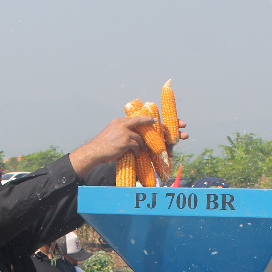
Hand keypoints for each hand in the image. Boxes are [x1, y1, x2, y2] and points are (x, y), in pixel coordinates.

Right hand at [70, 116, 185, 176]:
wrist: (93, 152)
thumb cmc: (102, 147)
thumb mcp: (113, 136)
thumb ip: (124, 133)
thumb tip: (135, 139)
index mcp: (120, 120)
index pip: (138, 118)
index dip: (149, 120)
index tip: (158, 120)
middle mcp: (123, 123)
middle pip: (144, 122)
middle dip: (160, 126)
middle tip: (177, 127)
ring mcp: (124, 131)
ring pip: (140, 138)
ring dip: (143, 146)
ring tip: (142, 150)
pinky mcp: (125, 141)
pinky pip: (136, 146)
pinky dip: (137, 151)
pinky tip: (136, 154)